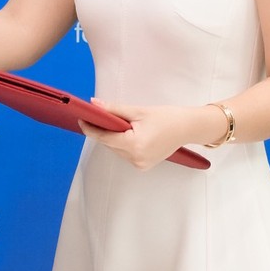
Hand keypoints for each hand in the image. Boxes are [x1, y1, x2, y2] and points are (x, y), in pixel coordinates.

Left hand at [79, 99, 196, 170]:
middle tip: (100, 116)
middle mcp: (136, 158)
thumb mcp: (137, 111)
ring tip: (121, 125)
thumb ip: (113, 109)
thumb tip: (94, 105)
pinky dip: (123, 144)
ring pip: (117, 150)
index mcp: (134, 145)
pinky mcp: (144, 166)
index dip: (90, 129)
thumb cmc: (166, 118)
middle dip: (104, 131)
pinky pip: (126, 154)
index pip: (104, 138)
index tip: (81, 120)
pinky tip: (130, 134)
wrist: (187, 128)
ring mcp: (140, 164)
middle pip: (110, 144)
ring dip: (114, 138)